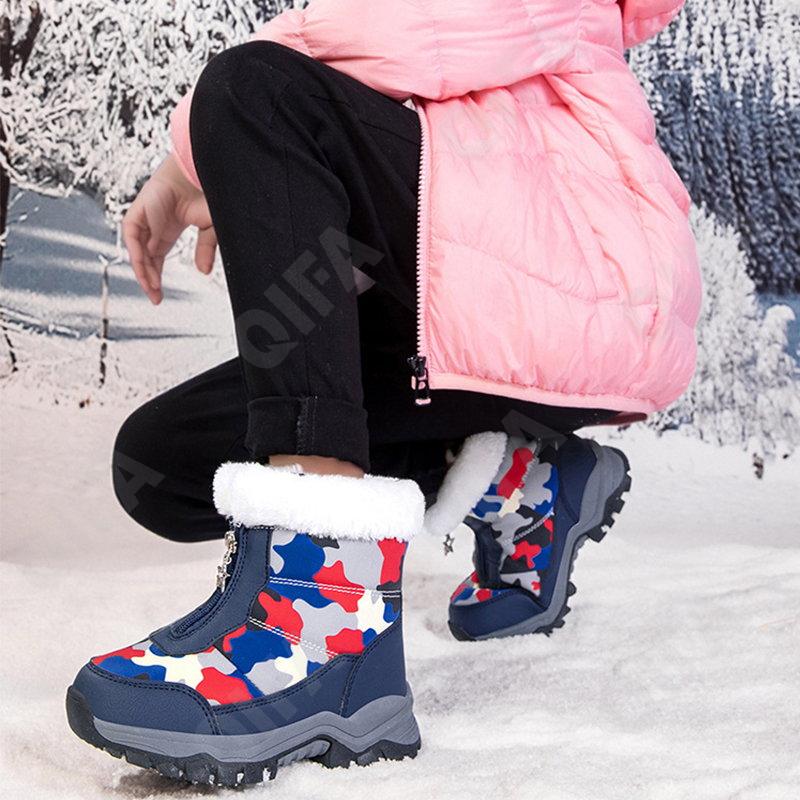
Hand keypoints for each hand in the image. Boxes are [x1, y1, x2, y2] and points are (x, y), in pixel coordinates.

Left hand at [121, 153, 216, 304]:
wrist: (204, 170)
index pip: (158, 257)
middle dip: (149, 279)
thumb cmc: (210, 192)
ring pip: (137, 248)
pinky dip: (137, 252)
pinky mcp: (140, 208)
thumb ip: (205, 249)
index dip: (157, 277)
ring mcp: (146, 215)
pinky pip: (131, 234)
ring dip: (142, 269)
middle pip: (146, 257)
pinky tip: (146, 268)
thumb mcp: (211, 229)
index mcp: (171, 228)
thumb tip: (202, 272)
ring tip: (152, 288)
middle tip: (156, 298)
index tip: (160, 296)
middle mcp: (156, 223)